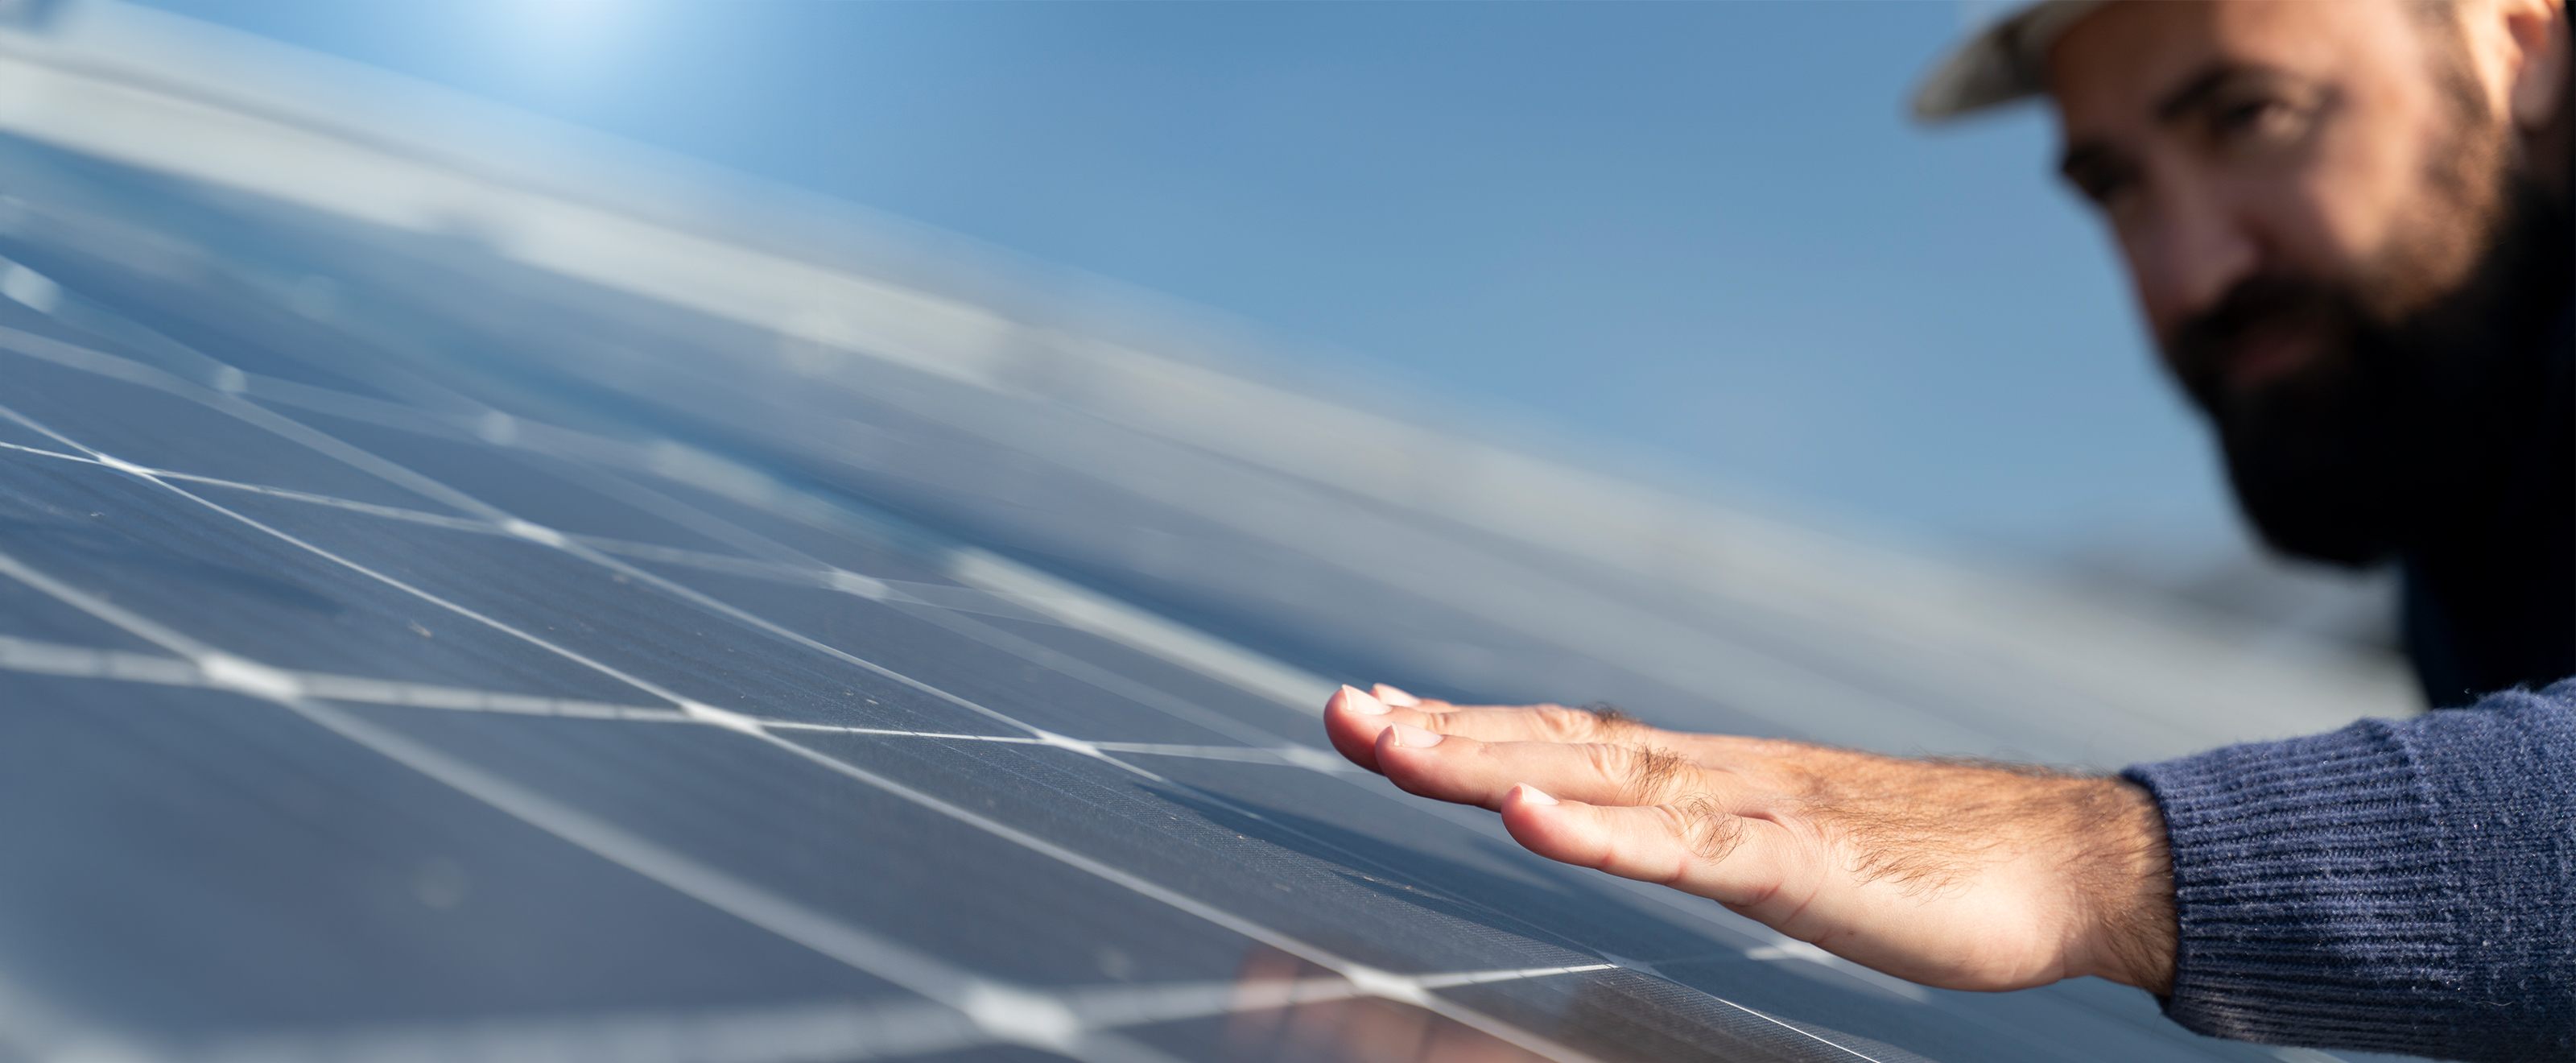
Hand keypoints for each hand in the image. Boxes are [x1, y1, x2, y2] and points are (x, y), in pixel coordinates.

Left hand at [1325, 684, 2176, 993]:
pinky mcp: (1801, 863)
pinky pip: (1686, 848)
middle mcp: (1715, 775)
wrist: (2073, 862)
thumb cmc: (1935, 864)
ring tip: (1391, 748)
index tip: (1371, 713)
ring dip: (1488, 763)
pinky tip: (1531, 823)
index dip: (1464, 726)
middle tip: (1337, 714)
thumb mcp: (1786, 844)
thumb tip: (1625, 822)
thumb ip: (1704, 832)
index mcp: (1707, 776)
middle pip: (1554, 743)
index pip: (1562, 737)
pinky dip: (1602, 833)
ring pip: (1598, 780)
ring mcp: (1755, 811)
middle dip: (1438, 733)